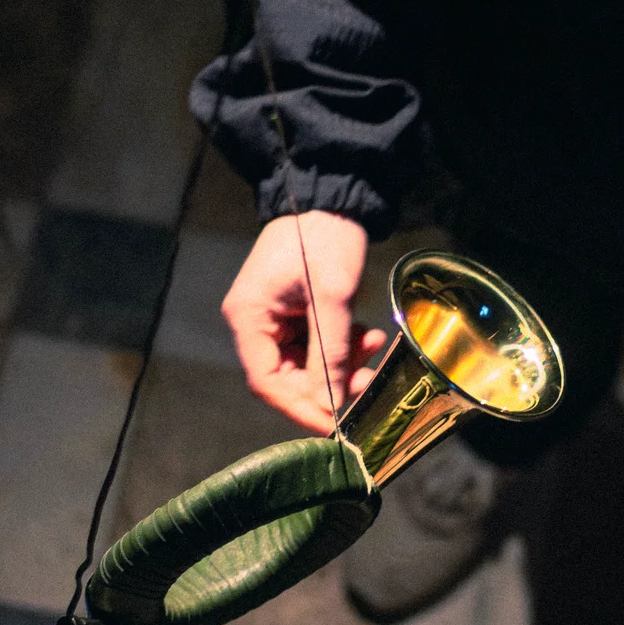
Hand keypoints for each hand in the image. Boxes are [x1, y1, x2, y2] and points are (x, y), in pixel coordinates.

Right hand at [222, 213, 390, 433]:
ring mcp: (274, 318)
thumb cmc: (324, 238)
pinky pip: (315, 346)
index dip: (300, 407)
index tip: (334, 425)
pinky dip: (342, 346)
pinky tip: (368, 335)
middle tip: (370, 382)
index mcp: (249, 317)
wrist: (331, 199)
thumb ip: (331, 352)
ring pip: (307, 364)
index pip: (266, 382)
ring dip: (342, 364)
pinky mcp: (294, 313)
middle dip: (330, 384)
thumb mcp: (333, 297)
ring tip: (374, 346)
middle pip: (287, 377)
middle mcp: (254, 322)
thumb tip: (331, 404)